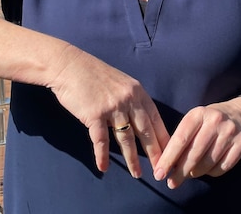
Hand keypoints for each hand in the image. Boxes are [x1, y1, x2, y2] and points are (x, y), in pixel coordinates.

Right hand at [48, 45, 170, 176]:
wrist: (69, 66)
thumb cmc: (93, 75)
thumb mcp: (120, 83)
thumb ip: (132, 100)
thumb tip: (142, 120)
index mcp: (138, 92)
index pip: (156, 119)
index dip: (163, 138)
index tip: (171, 153)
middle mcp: (129, 99)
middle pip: (146, 131)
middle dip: (155, 153)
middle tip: (161, 169)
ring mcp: (113, 107)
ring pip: (126, 138)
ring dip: (132, 159)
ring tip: (137, 174)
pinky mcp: (95, 114)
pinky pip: (101, 140)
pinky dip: (102, 155)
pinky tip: (104, 167)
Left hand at [152, 97, 240, 188]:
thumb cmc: (210, 121)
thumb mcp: (195, 121)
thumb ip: (182, 139)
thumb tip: (167, 165)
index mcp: (199, 114)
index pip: (180, 139)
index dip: (168, 159)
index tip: (159, 174)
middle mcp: (215, 121)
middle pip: (194, 154)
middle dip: (180, 172)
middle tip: (172, 183)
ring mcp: (230, 132)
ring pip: (208, 162)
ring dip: (196, 173)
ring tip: (190, 174)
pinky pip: (223, 167)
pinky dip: (212, 173)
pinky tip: (208, 170)